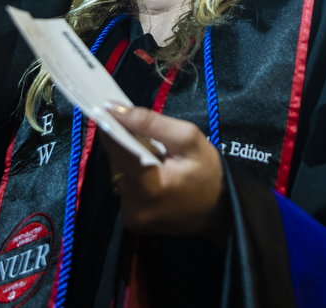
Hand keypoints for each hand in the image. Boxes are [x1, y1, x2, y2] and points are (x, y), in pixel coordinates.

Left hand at [100, 103, 228, 244]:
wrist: (221, 212)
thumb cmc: (209, 174)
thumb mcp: (188, 139)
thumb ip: (149, 122)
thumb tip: (113, 108)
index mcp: (148, 188)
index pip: (116, 149)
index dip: (109, 125)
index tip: (104, 105)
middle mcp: (133, 208)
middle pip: (115, 161)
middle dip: (123, 140)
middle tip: (136, 126)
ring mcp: (131, 217)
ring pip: (118, 172)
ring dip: (127, 156)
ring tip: (149, 148)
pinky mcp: (132, 219)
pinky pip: (124, 185)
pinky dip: (133, 171)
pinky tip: (149, 165)